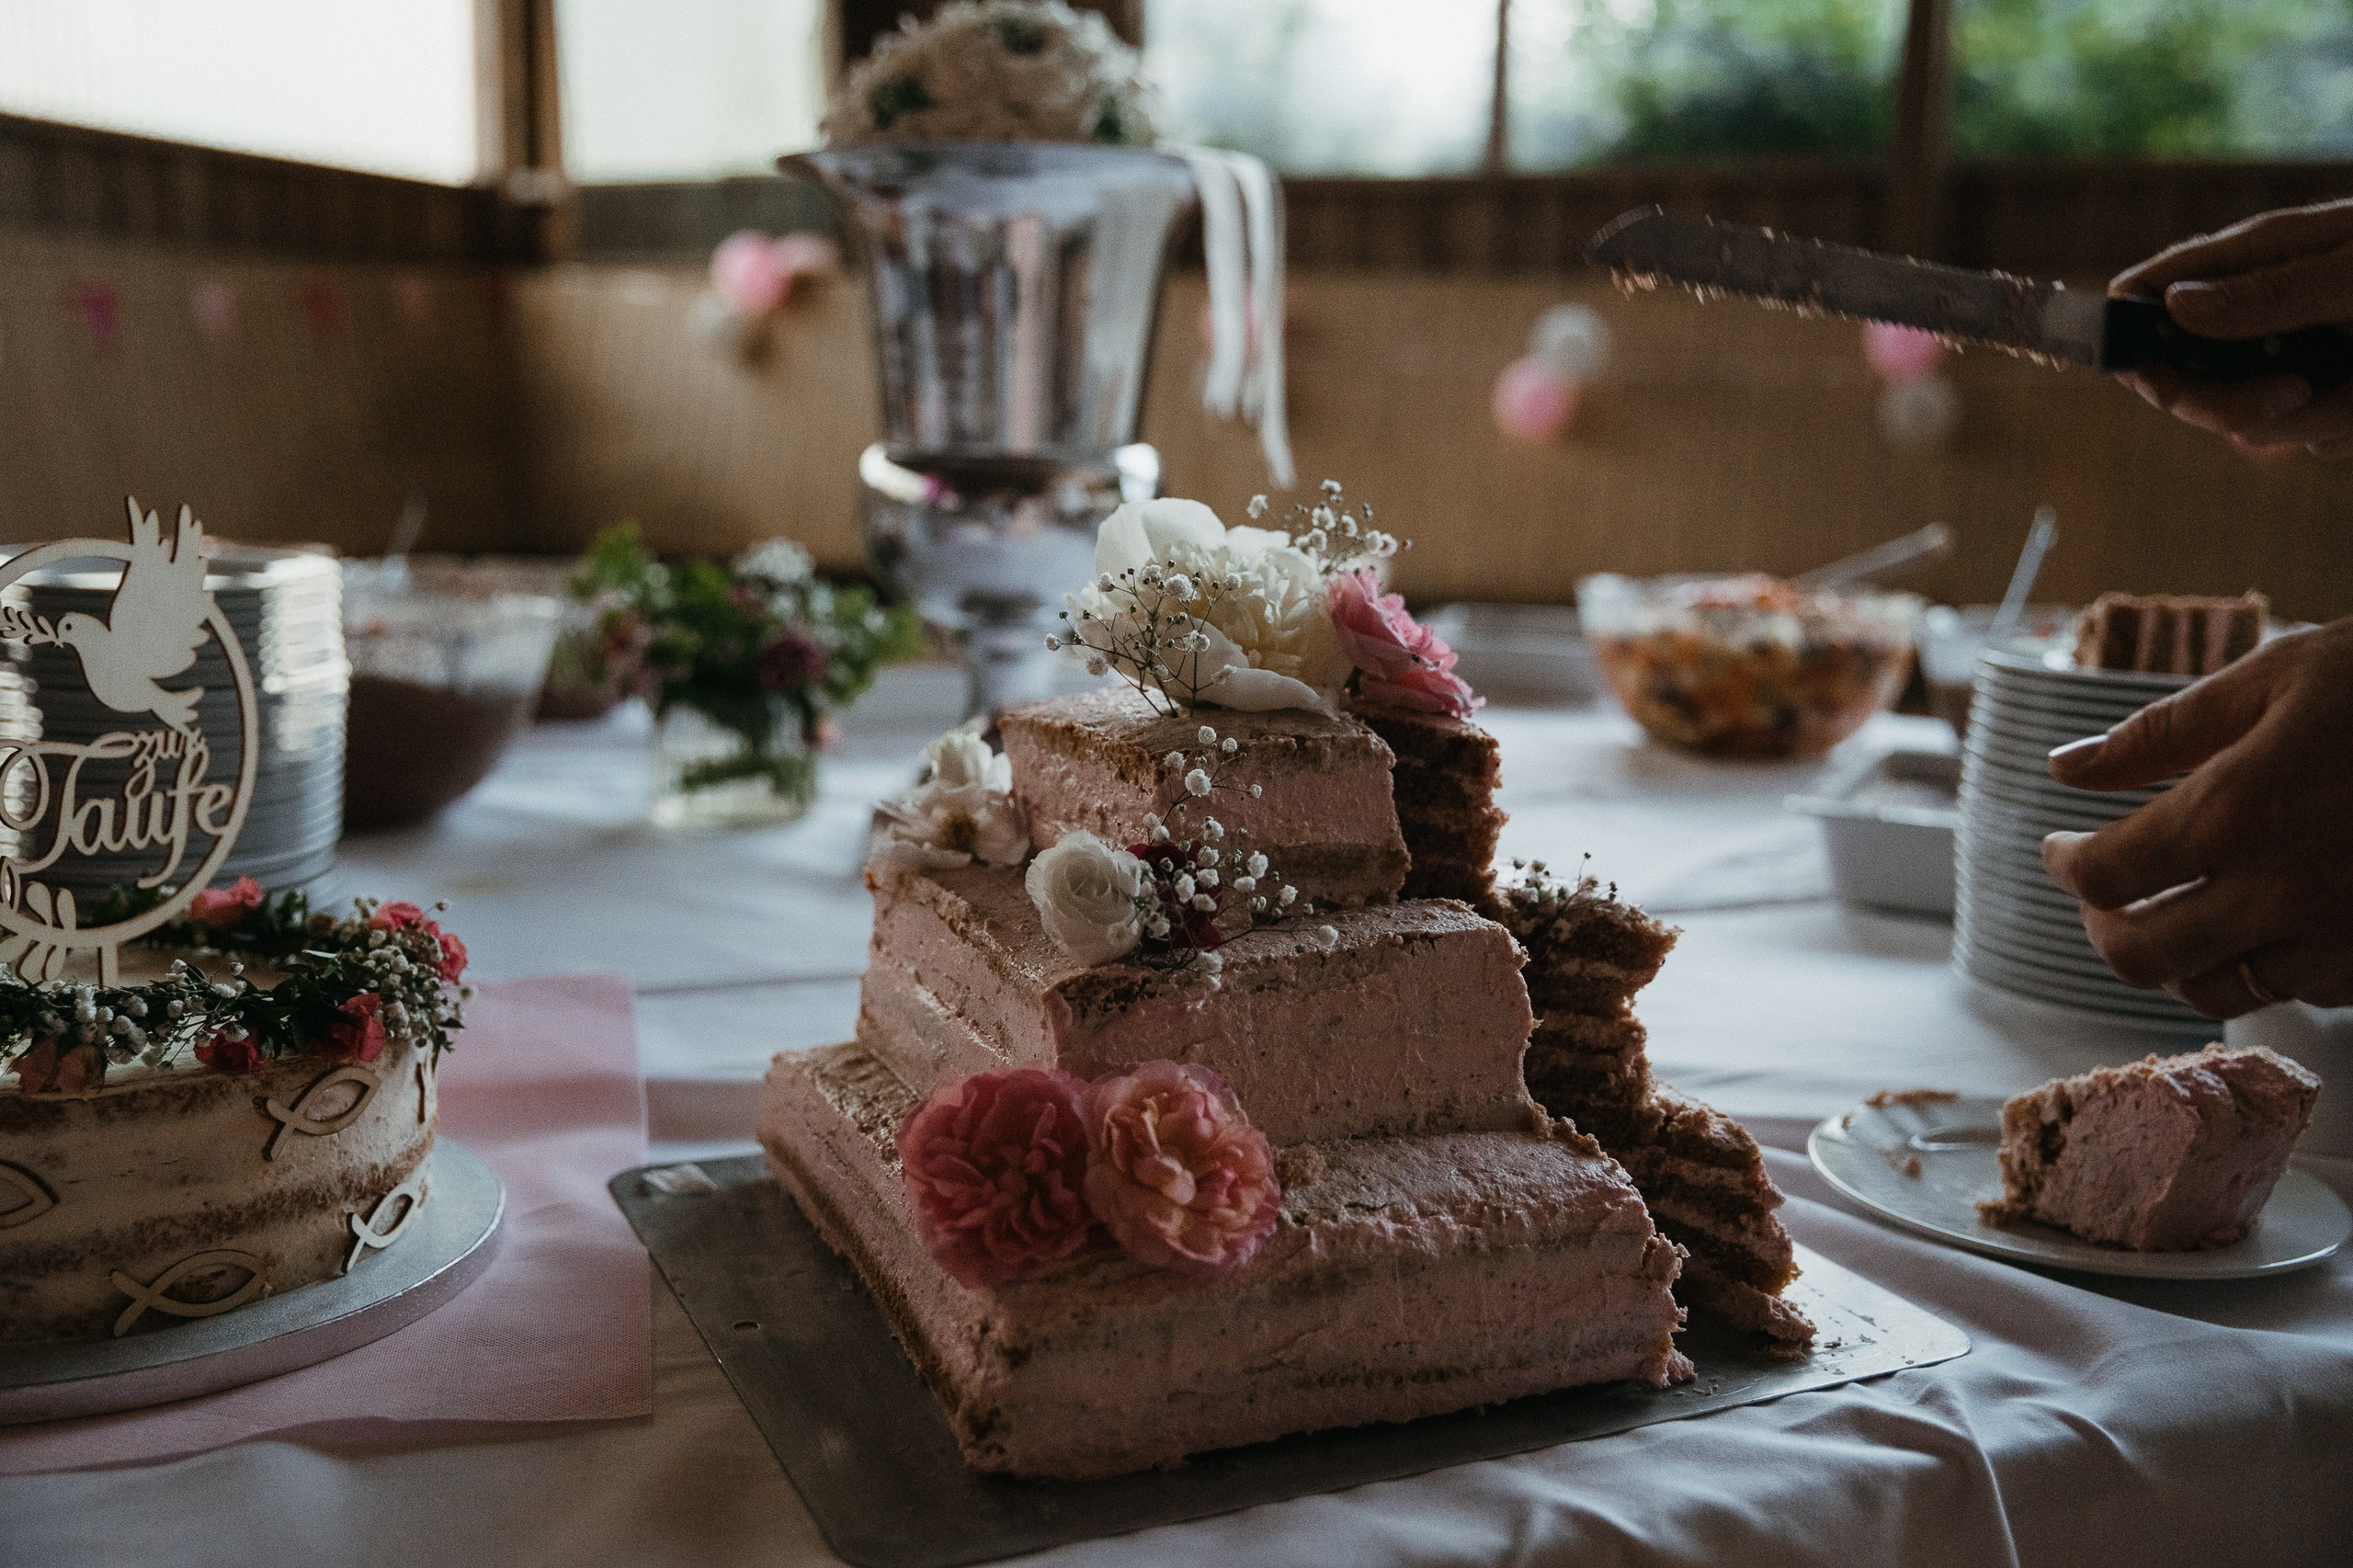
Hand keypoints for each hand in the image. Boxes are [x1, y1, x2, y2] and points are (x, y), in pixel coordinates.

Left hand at [2040, 616, 2352, 1018]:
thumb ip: (2158, 734)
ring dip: (2173, 958)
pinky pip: (2295, 989)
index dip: (2062, 864)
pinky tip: (2259, 918)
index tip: (2058, 846)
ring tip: (2169, 911)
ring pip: (2212, 989)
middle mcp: (2279, 891)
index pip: (2101, 874)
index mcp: (2234, 812)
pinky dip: (2258, 964)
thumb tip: (2065, 768)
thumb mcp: (2274, 678)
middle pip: (2138, 955)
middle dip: (2100, 927)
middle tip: (2099, 894)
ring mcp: (2337, 935)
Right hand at [2110, 198, 2352, 456]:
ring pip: (2252, 421)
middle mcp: (2264, 308)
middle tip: (2295, 393)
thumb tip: (2174, 306)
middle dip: (2234, 402)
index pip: (2148, 295)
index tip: (2157, 382)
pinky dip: (2344, 429)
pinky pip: (2309, 436)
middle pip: (2187, 378)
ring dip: (2312, 420)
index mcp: (2257, 256)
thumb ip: (2268, 292)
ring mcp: (2298, 352)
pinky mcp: (2334, 391)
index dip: (2133, 342)